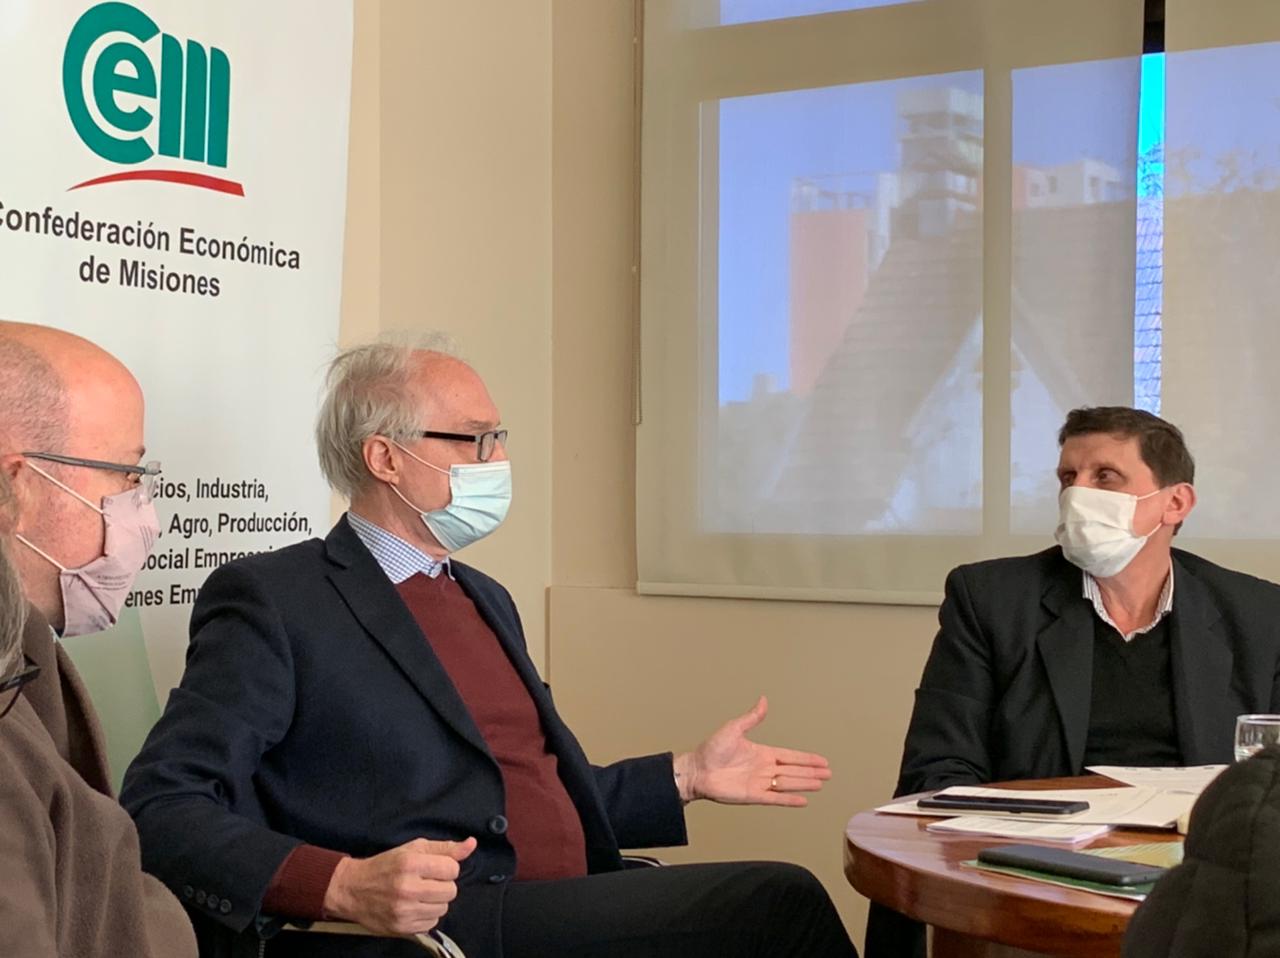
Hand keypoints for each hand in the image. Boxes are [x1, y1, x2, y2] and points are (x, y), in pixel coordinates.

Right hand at [322, 837, 476, 937]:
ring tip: (420, 894)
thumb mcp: (413, 849)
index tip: (435, 868)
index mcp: (411, 863)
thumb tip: (471, 844)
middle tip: (428, 882)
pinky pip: (431, 923)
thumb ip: (445, 848)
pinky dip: (427, 915)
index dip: (447, 868)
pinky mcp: (401, 927)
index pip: (452, 869)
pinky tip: (414, 906)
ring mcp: (404, 910)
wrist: (352, 889)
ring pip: (443, 908)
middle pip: (451, 891)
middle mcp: (407, 888)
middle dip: (443, 885)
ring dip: (436, 901)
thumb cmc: (385, 866)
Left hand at [673, 696, 830, 807]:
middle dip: (811, 771)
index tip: (822, 760)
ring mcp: (759, 783)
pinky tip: (803, 800)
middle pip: (793, 770)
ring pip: (788, 783)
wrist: (696, 770)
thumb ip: (752, 717)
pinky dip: (789, 799)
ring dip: (804, 783)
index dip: (806, 758)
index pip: (790, 755)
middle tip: (828, 773)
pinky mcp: (752, 795)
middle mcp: (763, 769)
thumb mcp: (734, 728)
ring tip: (821, 783)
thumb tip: (763, 700)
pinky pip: (775, 798)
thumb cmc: (711, 750)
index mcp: (762, 753)